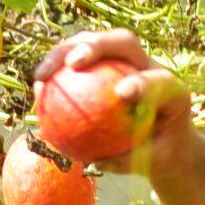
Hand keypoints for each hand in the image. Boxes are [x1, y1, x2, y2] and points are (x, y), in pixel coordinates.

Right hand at [33, 28, 195, 176]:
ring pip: (92, 43)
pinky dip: (56, 75)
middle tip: (71, 65)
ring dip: (63, 54)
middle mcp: (145, 64)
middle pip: (121, 42)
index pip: (158, 79)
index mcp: (167, 85)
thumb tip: (98, 159)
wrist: (165, 141)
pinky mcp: (102, 67)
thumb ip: (132, 159)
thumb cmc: (162, 153)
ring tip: (41, 76)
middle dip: (93, 46)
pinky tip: (37, 93)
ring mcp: (123, 61)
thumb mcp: (156, 162)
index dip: (141, 82)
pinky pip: (74, 66)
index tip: (121, 94)